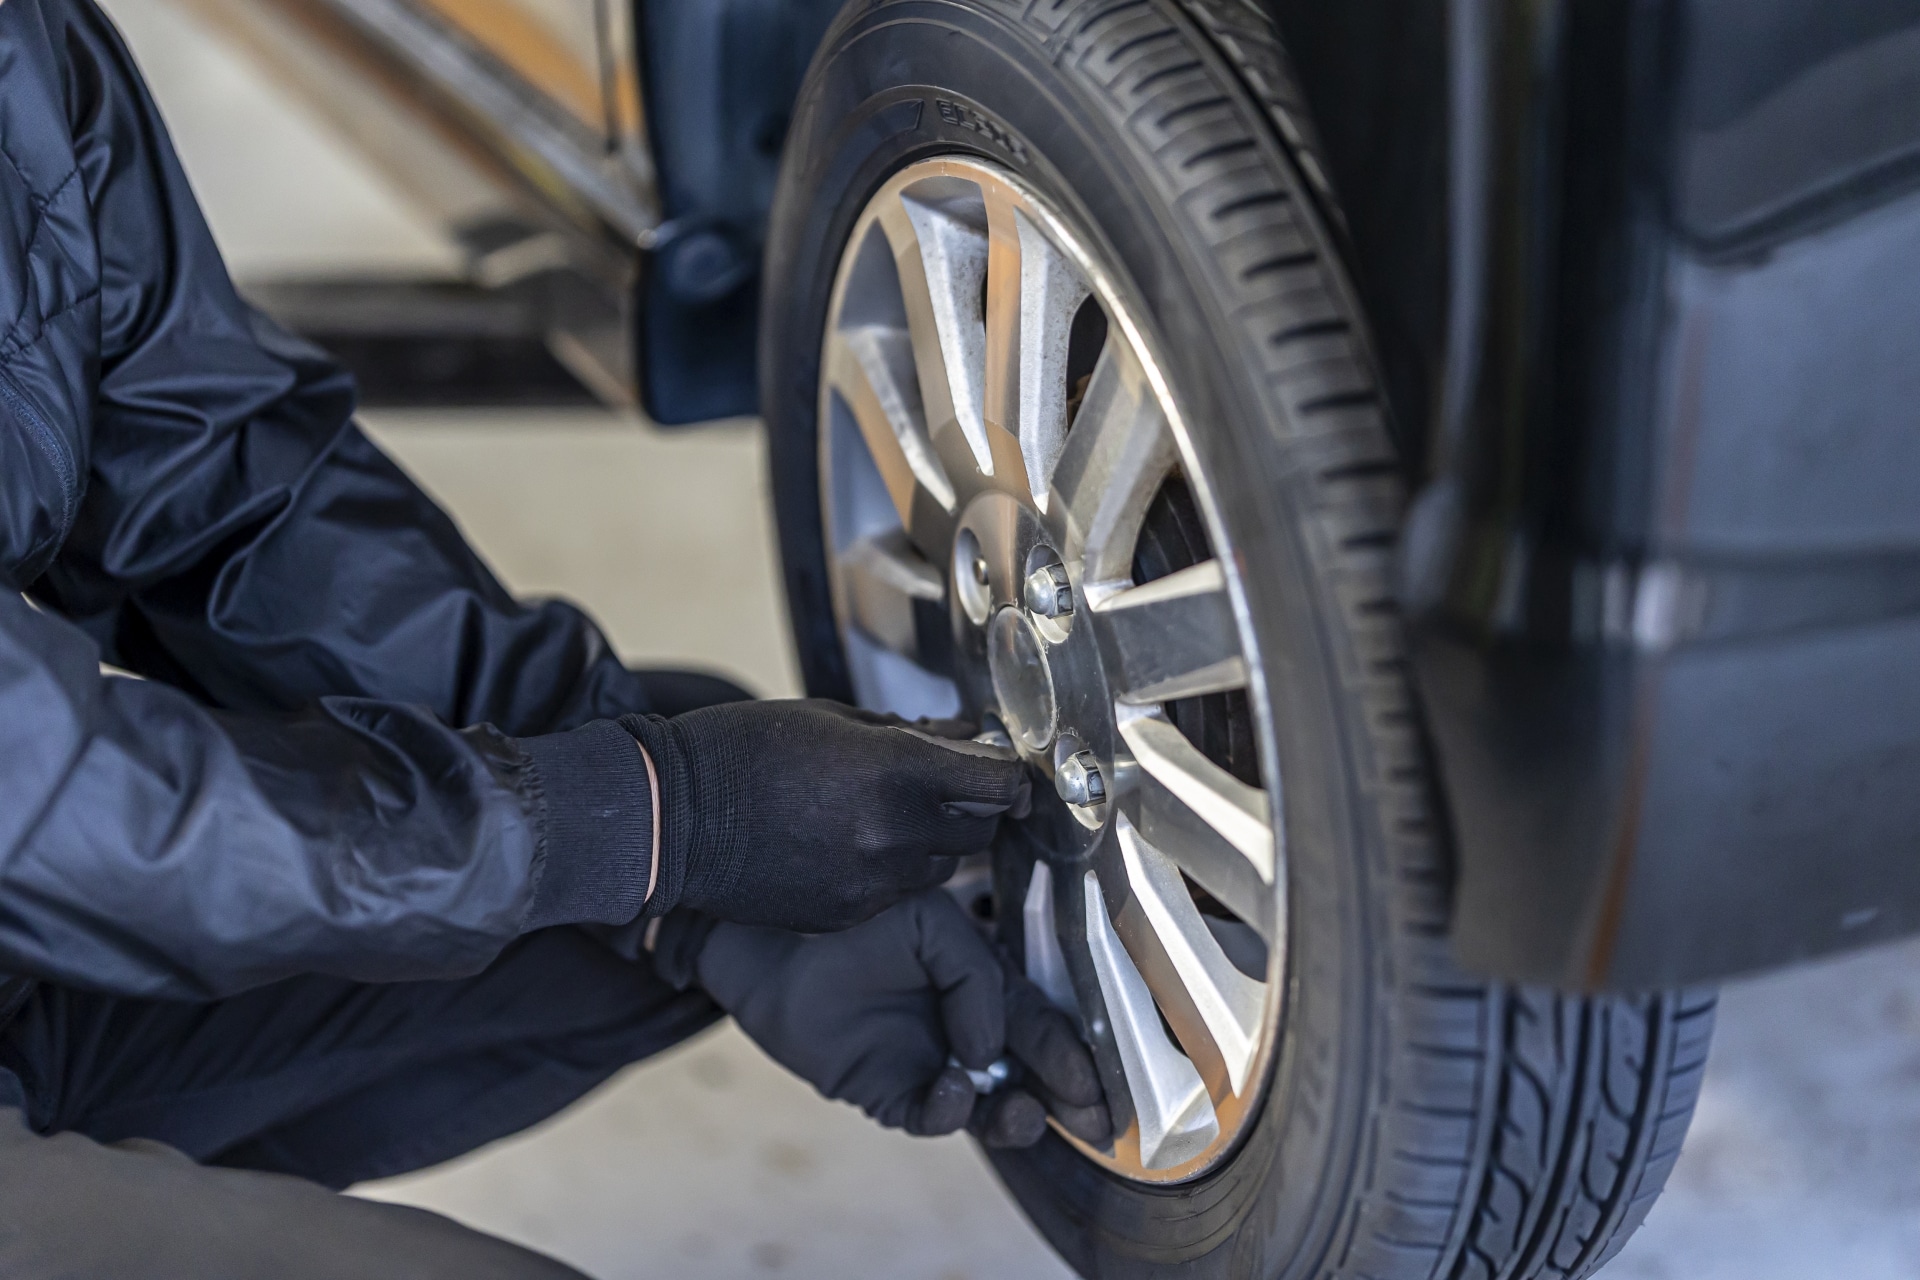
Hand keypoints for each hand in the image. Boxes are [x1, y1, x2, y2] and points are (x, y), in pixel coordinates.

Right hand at [620, 701, 1028, 930]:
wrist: (670, 819)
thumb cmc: (741, 750)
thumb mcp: (831, 719)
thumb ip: (906, 733)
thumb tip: (959, 734)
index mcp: (896, 773)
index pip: (999, 784)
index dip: (1008, 773)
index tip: (1001, 766)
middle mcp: (895, 834)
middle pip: (980, 830)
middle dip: (972, 806)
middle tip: (948, 785)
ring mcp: (872, 883)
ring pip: (941, 867)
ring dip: (932, 842)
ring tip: (887, 815)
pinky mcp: (846, 915)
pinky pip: (896, 894)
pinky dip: (891, 871)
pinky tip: (851, 845)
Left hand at [661, 890, 1108, 1144]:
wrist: (773, 937)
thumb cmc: (855, 917)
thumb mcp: (933, 926)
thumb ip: (977, 981)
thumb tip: (985, 1050)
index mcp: (984, 981)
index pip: (1043, 1020)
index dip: (1078, 1053)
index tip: (1107, 1084)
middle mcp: (963, 1026)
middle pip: (1028, 1072)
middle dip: (1065, 1100)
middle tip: (1095, 1122)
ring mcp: (929, 1061)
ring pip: (988, 1105)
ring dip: (1016, 1115)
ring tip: (1025, 1112)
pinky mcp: (887, 1091)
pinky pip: (930, 1113)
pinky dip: (949, 1107)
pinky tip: (954, 1082)